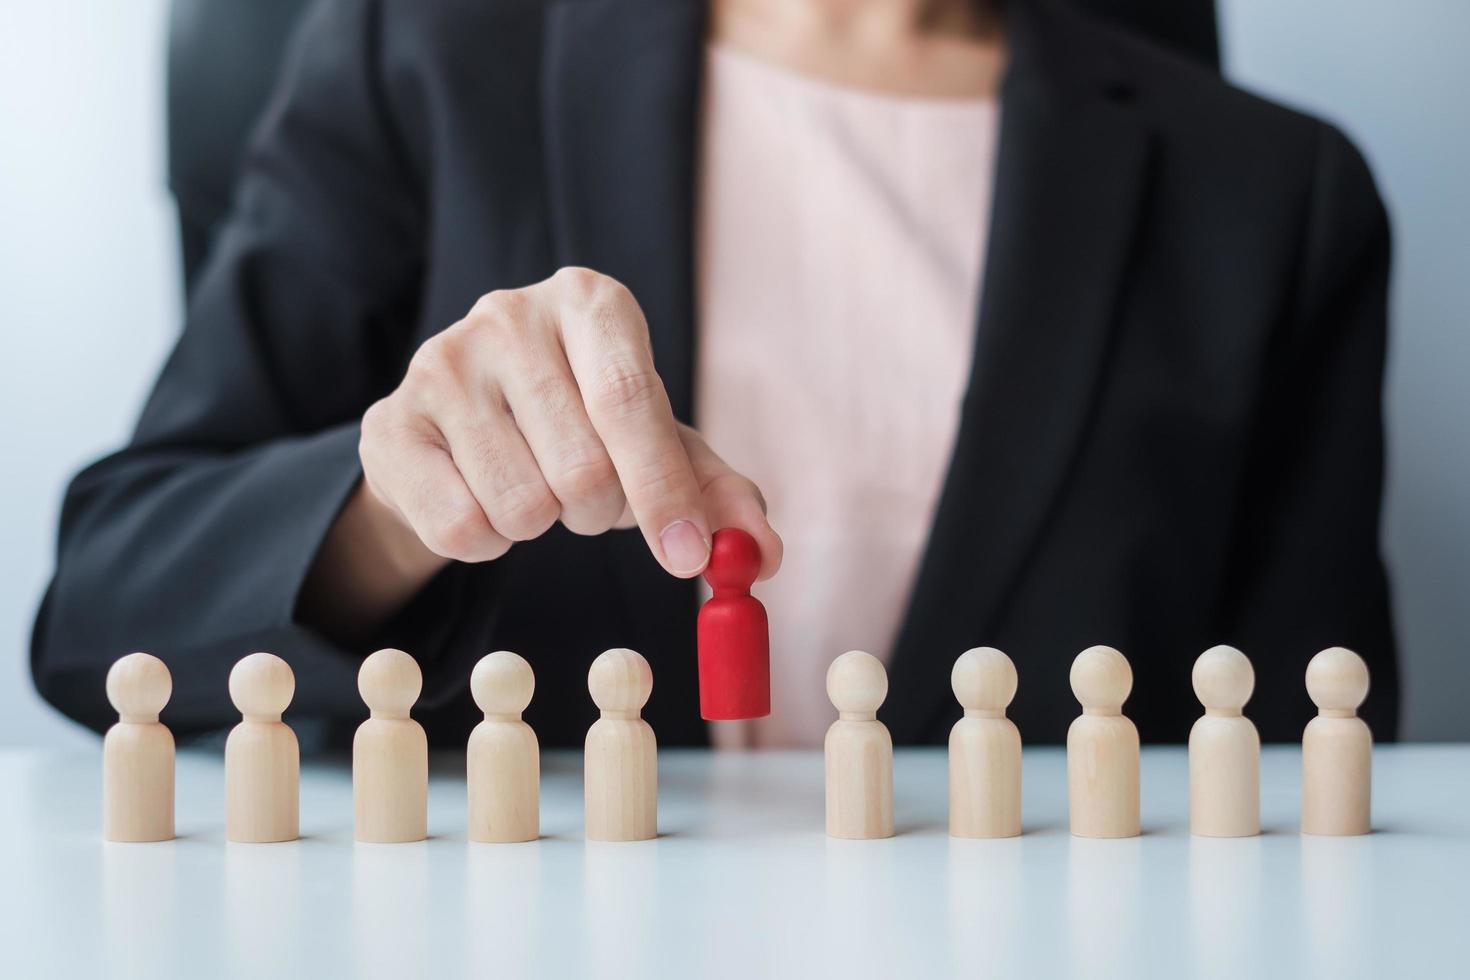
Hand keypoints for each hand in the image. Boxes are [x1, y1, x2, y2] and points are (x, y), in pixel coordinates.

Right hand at [358, 267, 782, 579]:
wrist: (465, 428)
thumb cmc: (584, 426)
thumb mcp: (662, 447)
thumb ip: (717, 494)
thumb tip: (764, 555)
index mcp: (590, 302)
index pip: (632, 402)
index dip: (664, 490)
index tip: (688, 557)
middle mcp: (509, 315)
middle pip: (582, 468)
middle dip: (599, 511)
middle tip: (589, 497)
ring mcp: (439, 364)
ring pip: (521, 506)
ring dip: (543, 527)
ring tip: (534, 486)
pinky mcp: (389, 424)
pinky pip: (461, 528)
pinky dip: (487, 542)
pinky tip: (483, 497)